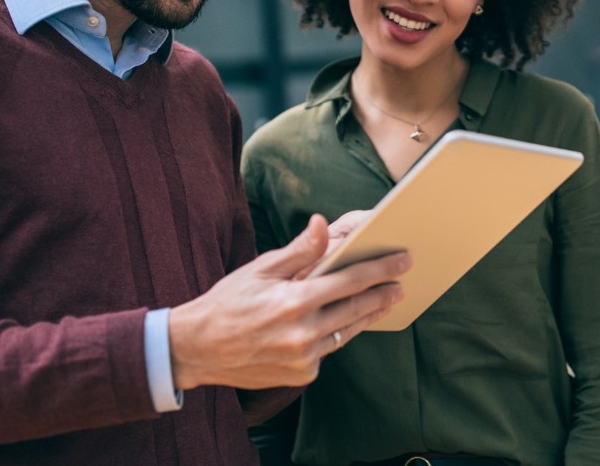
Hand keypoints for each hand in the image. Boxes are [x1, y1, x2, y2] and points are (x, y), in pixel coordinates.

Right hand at [168, 214, 409, 390]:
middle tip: (402, 282)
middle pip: (356, 309)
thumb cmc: (228, 302)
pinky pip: (328, 350)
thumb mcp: (260, 269)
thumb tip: (323, 224)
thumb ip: (299, 250)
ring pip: (346, 332)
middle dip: (383, 294)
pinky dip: (336, 335)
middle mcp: (302, 333)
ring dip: (368, 316)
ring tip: (384, 301)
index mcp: (294, 301)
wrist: (197, 348)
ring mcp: (303, 358)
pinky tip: (345, 322)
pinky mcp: (300, 375)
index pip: (349, 281)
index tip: (402, 260)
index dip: (380, 269)